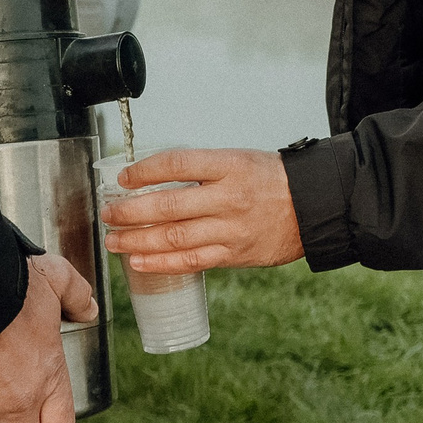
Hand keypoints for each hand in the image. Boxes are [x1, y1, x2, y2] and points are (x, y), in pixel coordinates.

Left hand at [101, 147, 303, 272]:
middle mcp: (228, 198)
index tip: (124, 178)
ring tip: (114, 240)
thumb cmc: (274, 180)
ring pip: (175, 238)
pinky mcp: (234, 254)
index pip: (177, 165)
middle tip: (108, 213)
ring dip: (138, 241)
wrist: (314, 207)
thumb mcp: (239, 160)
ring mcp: (231, 229)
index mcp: (229, 166)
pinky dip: (161, 263)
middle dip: (131, 212)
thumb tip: (156, 180)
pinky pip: (191, 262)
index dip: (145, 171)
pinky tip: (139, 261)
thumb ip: (202, 171)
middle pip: (169, 206)